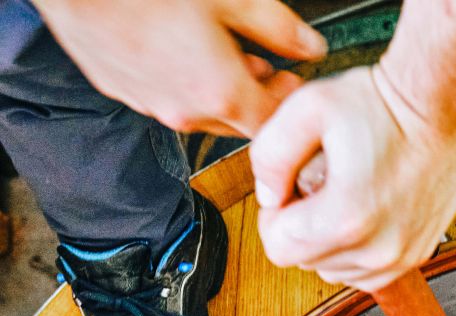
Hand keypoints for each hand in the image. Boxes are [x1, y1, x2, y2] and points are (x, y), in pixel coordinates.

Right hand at [34, 0, 326, 136]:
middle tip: (268, 68)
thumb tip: (310, 46)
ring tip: (224, 51)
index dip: (289, 108)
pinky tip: (181, 48)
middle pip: (238, 123)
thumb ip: (278, 27)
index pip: (272, 126)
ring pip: (200, 111)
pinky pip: (165, 96)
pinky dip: (183, 81)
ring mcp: (152, 105)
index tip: (294, 84)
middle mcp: (187, 111)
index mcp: (220, 94)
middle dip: (258, 98)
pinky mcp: (123, 91)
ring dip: (220, 89)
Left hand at [249, 65, 455, 290]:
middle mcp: (376, 251)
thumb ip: (269, 155)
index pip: (278, 248)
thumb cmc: (383, 105)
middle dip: (301, 226)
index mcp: (345, 220)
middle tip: (320, 184)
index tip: (291, 186)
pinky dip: (356, 248)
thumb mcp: (309, 108)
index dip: (274, 215)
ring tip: (345, 195)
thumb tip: (266, 196)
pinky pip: (365, 272)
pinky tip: (365, 211)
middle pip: (305, 261)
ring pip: (334, 270)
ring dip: (328, 240)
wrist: (445, 109)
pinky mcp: (415, 257)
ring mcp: (399, 259)